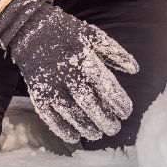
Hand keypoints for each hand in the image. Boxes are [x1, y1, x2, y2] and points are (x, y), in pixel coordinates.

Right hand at [0, 0, 138, 143]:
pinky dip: (63, 130)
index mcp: (84, 59)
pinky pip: (50, 117)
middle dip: (105, 120)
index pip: (106, 87)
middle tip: (115, 128)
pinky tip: (75, 137)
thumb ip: (115, 53)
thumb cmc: (68, 33)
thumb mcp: (93, 36)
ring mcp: (50, 85)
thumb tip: (135, 69)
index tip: (126, 112)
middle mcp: (67, 74)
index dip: (118, 102)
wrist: (30, 29)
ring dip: (87, 128)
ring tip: (98, 134)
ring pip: (71, 114)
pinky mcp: (37, 93)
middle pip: (90, 104)